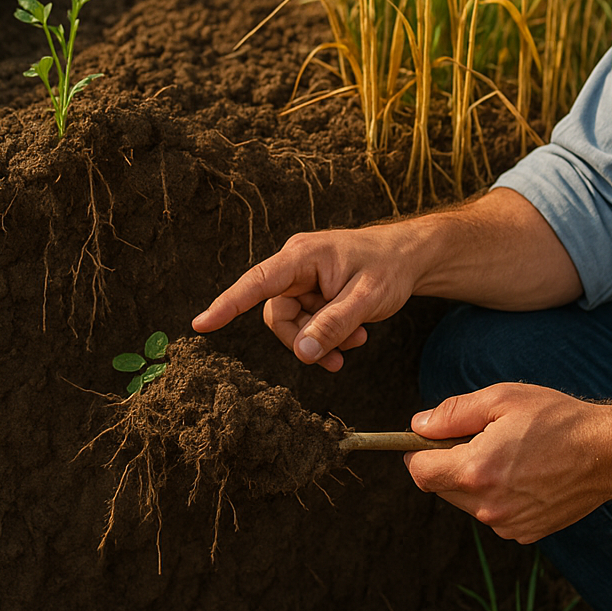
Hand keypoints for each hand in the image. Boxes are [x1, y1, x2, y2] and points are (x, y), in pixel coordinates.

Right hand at [191, 224, 418, 370]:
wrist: (411, 257)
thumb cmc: (390, 268)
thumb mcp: (367, 299)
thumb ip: (333, 325)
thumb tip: (302, 354)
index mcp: (302, 256)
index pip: (257, 283)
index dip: (227, 305)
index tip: (200, 325)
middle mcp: (296, 264)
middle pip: (278, 314)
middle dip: (305, 338)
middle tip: (340, 353)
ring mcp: (303, 278)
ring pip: (294, 322)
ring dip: (322, 338)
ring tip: (358, 339)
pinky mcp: (313, 290)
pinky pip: (308, 321)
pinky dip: (328, 333)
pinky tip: (356, 334)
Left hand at [404, 383, 611, 542]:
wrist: (608, 454)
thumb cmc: (557, 419)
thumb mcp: (501, 399)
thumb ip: (452, 414)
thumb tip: (418, 426)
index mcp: (476, 470)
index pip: (419, 472)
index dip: (417, 452)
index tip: (428, 438)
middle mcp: (487, 505)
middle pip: (440, 487)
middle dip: (447, 463)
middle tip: (479, 437)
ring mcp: (506, 523)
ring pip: (466, 501)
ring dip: (473, 479)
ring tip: (508, 454)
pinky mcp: (524, 532)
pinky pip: (492, 513)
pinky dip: (497, 495)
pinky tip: (523, 473)